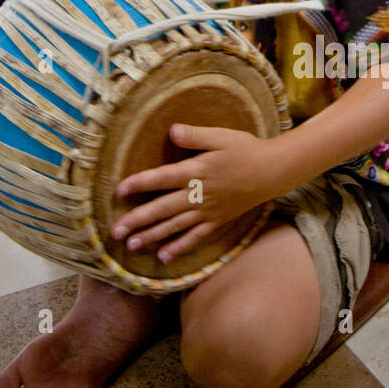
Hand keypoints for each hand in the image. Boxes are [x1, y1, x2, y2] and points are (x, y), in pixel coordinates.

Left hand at [109, 125, 281, 262]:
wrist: (273, 171)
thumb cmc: (246, 150)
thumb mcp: (221, 136)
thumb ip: (195, 135)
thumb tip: (172, 130)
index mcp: (197, 171)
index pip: (162, 178)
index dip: (140, 184)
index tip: (119, 191)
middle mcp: (199, 194)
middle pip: (163, 209)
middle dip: (138, 220)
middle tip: (115, 232)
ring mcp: (208, 211)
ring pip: (175, 226)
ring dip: (152, 236)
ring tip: (131, 246)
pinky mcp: (217, 220)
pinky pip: (196, 237)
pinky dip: (180, 247)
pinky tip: (164, 257)